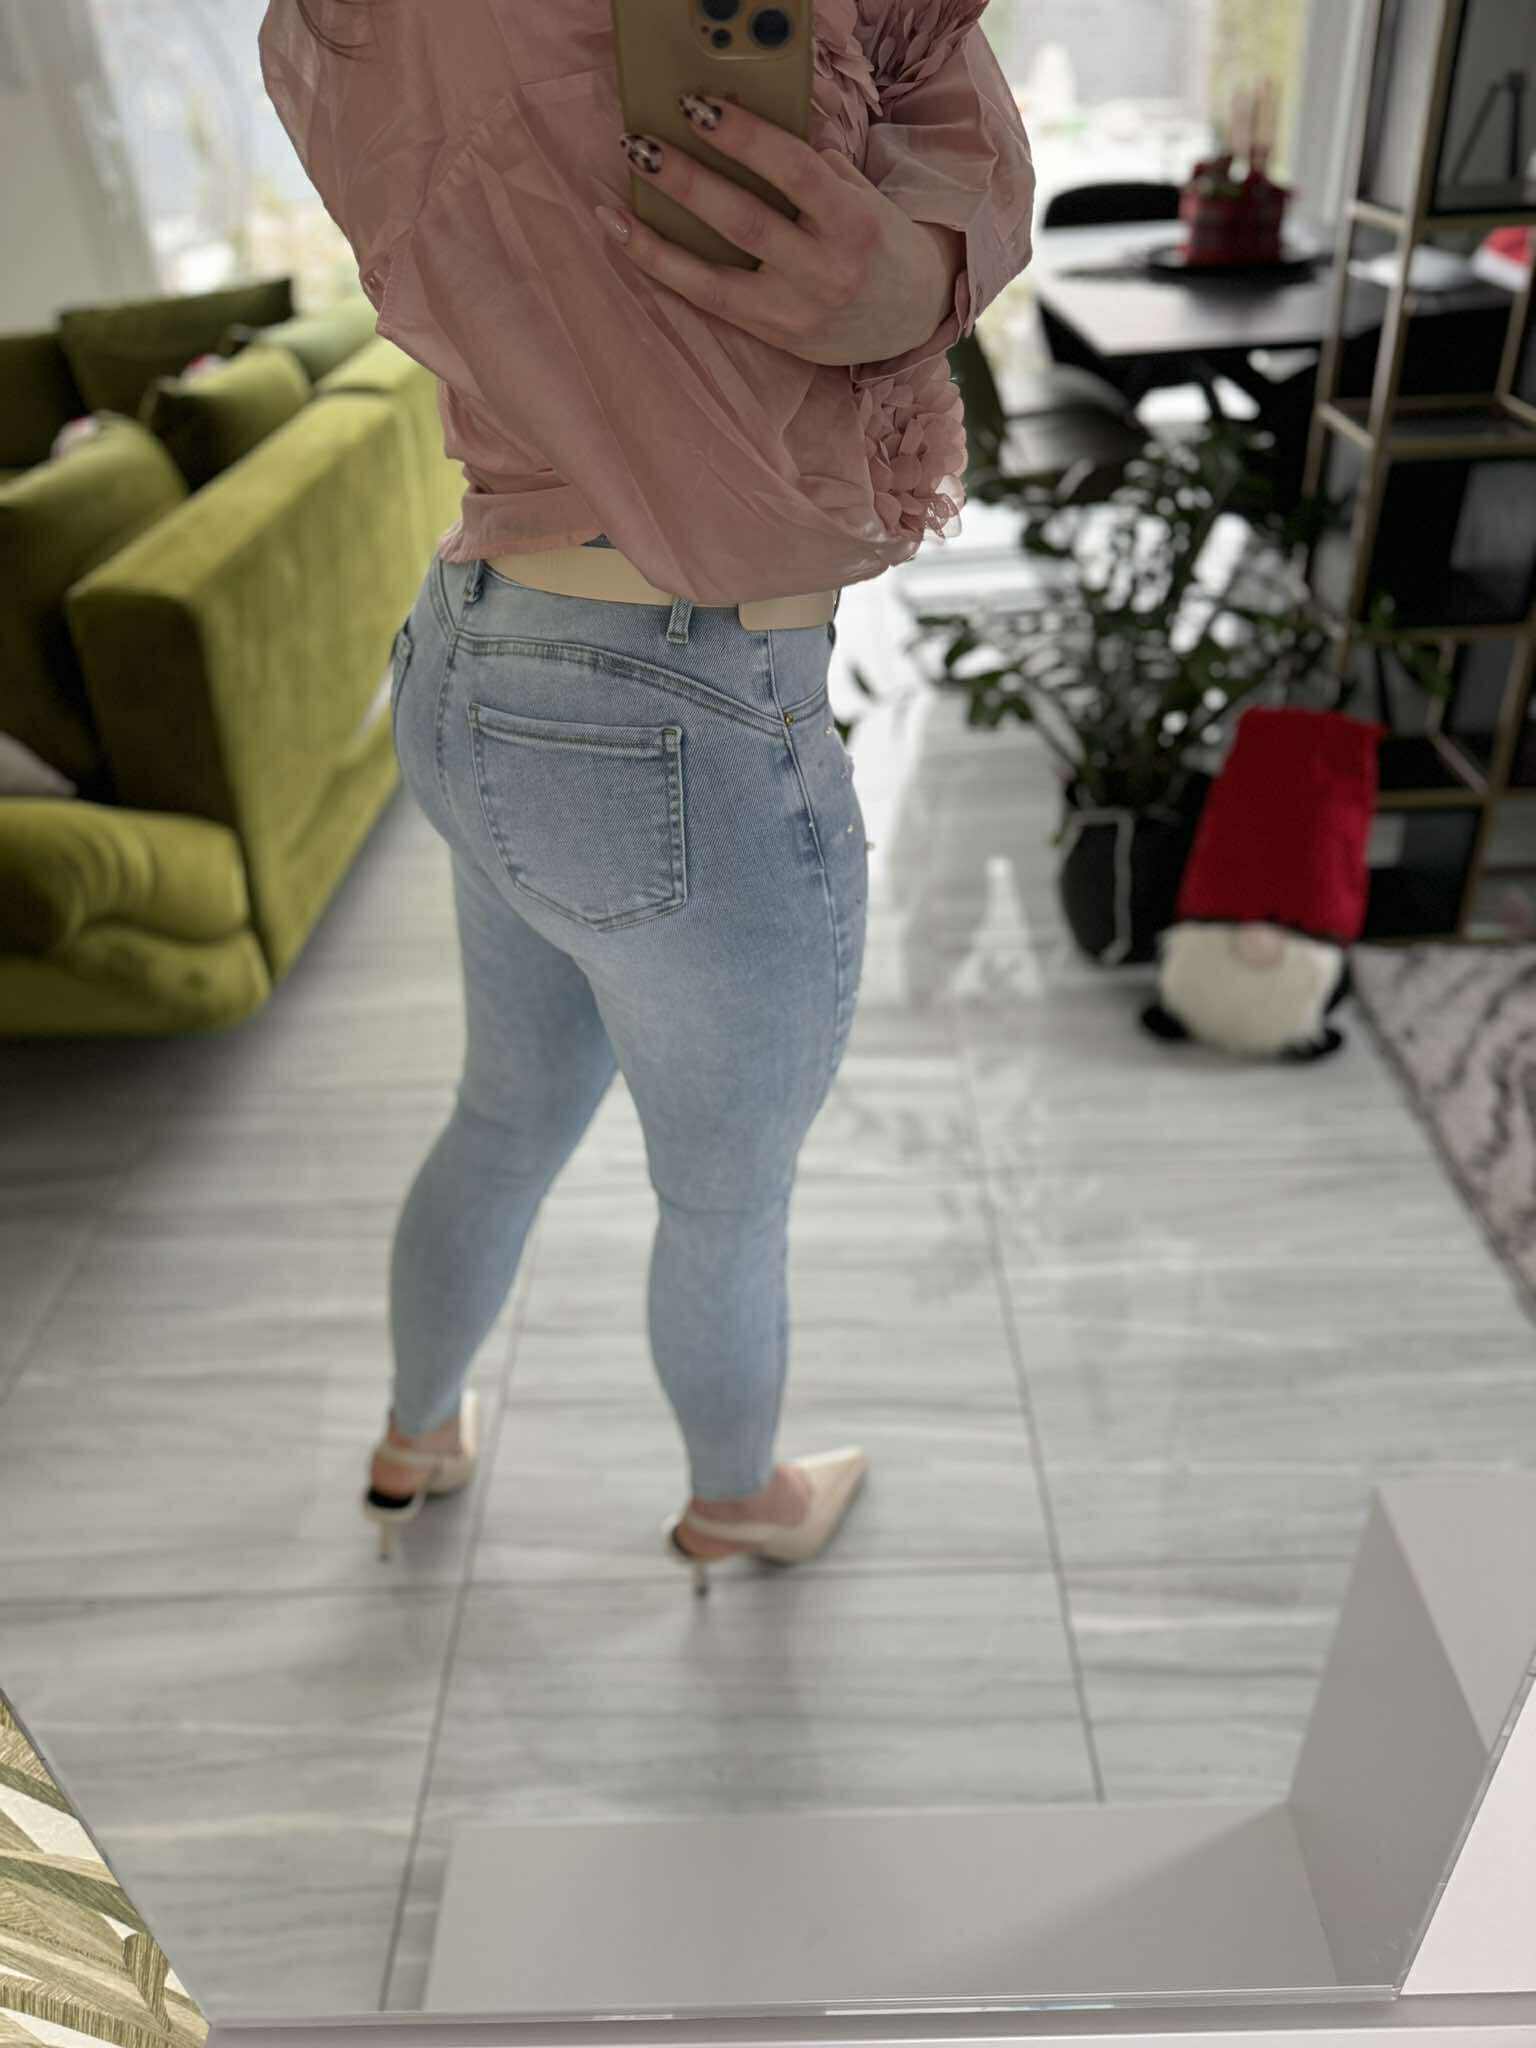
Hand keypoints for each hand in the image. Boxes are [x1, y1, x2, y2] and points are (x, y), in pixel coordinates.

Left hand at [596, 93, 963, 369]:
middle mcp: (824, 273)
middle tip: (641, 145)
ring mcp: (796, 313)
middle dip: (687, 181)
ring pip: (713, 278)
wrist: (911, 316)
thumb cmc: (877, 241)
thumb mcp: (861, 197)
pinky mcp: (774, 337)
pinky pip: (708, 302)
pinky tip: (627, 240)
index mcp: (854, 224)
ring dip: (657, 240)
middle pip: (745, 222)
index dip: (745, 138)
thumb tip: (742, 134)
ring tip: (613, 205)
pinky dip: (663, 270)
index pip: (793, 171)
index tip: (699, 107)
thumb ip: (814, 171)